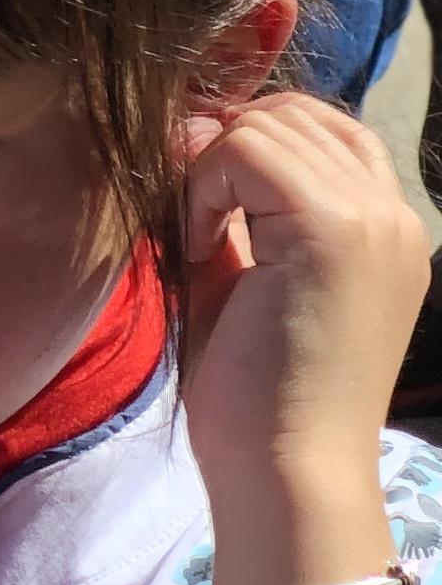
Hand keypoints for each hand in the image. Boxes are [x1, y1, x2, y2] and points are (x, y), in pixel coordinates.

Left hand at [179, 91, 426, 517]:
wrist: (284, 467)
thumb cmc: (255, 394)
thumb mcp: (243, 278)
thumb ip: (232, 210)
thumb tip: (195, 132)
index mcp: (385, 228)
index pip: (320, 130)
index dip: (246, 148)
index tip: (202, 210)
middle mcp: (394, 214)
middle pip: (293, 117)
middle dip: (222, 153)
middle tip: (191, 224)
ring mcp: (373, 218)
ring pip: (266, 127)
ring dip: (209, 174)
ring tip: (198, 245)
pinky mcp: (334, 228)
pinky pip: (245, 150)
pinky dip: (202, 188)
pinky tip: (195, 250)